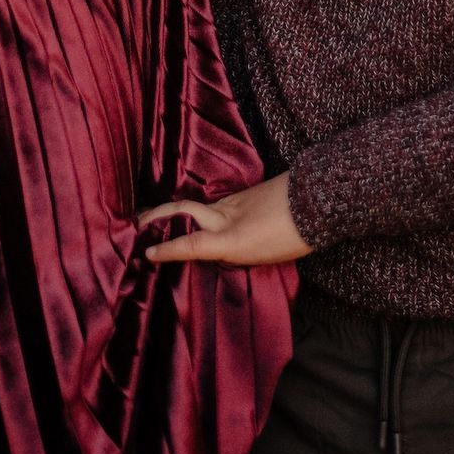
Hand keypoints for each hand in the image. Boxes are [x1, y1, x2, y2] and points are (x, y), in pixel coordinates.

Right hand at [140, 171, 309, 269]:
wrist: (316, 201)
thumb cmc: (293, 237)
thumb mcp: (263, 258)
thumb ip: (237, 255)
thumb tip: (220, 254)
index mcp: (230, 237)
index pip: (190, 243)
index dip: (167, 250)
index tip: (147, 254)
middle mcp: (226, 216)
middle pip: (185, 211)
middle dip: (157, 216)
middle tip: (137, 222)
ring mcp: (235, 202)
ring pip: (199, 205)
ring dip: (175, 211)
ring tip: (159, 220)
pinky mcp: (245, 195)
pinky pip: (216, 204)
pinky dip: (200, 210)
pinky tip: (201, 217)